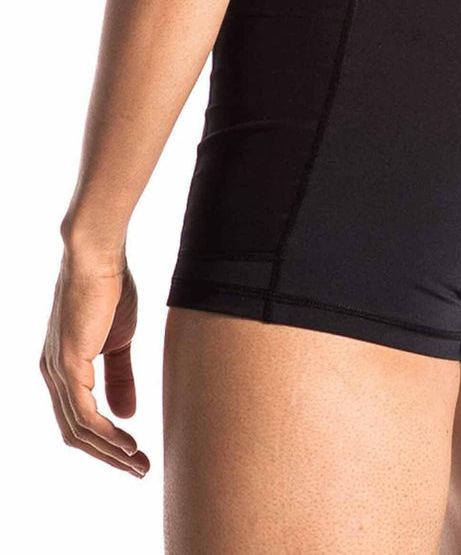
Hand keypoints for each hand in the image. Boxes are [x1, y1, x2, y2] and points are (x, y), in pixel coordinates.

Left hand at [40, 251, 149, 477]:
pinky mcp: (67, 364)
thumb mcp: (120, 339)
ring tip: (140, 463)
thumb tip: (126, 414)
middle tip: (141, 470)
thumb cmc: (110, 289)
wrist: (99, 257)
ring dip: (110, 451)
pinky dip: (106, 433)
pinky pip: (84, 413)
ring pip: (78, 429)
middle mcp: (52, 375)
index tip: (136, 454)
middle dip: (109, 456)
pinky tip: (128, 441)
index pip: (78, 420)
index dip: (106, 442)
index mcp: (63, 369)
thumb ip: (120, 376)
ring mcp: (56, 371)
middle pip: (75, 433)